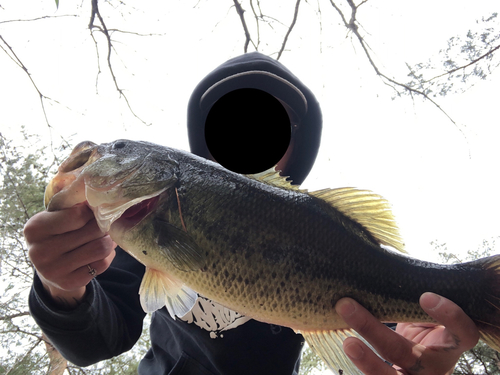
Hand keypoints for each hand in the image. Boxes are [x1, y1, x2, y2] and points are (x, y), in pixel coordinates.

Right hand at [25, 204, 115, 308]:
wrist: (50, 268)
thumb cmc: (56, 234)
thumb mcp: (56, 216)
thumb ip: (73, 205)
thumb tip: (102, 197)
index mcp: (35, 229)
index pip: (78, 215)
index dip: (92, 211)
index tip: (96, 209)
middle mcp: (40, 251)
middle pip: (93, 231)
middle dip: (104, 225)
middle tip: (108, 222)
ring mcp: (54, 270)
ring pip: (101, 248)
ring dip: (110, 240)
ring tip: (107, 235)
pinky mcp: (69, 282)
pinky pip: (102, 263)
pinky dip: (108, 255)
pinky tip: (101, 251)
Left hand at [335, 293, 479, 374]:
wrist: (425, 358)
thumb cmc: (424, 323)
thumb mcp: (425, 311)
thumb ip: (414, 296)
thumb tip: (379, 254)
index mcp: (451, 342)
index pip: (462, 332)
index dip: (448, 316)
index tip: (426, 296)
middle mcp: (436, 365)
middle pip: (407, 354)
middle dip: (374, 331)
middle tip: (346, 305)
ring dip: (366, 360)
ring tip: (348, 342)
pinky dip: (362, 365)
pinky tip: (347, 348)